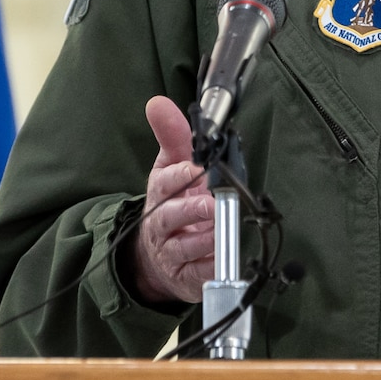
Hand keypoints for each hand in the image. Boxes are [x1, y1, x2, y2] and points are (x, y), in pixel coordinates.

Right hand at [128, 96, 213, 305]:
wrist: (156, 256)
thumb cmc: (171, 202)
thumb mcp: (170, 166)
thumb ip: (172, 136)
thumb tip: (158, 102)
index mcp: (160, 193)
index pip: (165, 182)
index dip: (180, 175)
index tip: (195, 169)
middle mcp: (161, 223)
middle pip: (171, 216)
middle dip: (191, 210)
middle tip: (211, 205)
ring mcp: (172, 252)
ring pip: (186, 248)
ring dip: (206, 241)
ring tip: (222, 234)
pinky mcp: (185, 277)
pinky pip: (199, 275)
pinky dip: (211, 270)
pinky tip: (224, 263)